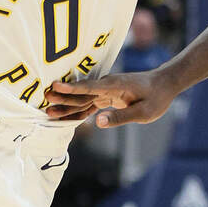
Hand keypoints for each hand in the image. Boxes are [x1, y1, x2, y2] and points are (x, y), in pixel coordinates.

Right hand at [49, 70, 173, 127]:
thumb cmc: (156, 98)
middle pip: (81, 93)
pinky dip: (77, 110)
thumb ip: (120, 117)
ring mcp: (105, 90)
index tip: (55, 85)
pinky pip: (89, 104)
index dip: (72, 88)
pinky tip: (64, 116)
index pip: (89, 87)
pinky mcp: (106, 96)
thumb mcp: (143, 112)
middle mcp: (107, 86)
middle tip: (44, 98)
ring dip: (66, 104)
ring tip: (48, 109)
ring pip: (82, 99)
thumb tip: (97, 122)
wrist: (163, 84)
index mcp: (114, 86)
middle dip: (63, 96)